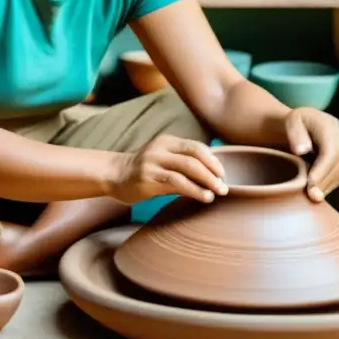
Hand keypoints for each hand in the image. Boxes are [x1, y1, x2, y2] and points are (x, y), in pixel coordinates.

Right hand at [106, 134, 227, 205]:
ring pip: (187, 168)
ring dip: (207, 181)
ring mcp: (153, 163)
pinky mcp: (148, 178)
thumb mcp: (162, 160)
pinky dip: (194, 190)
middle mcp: (160, 148)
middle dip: (213, 171)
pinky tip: (203, 197)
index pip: (196, 147)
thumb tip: (212, 176)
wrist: (114, 175)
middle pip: (194, 156)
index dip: (213, 160)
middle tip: (225, 186)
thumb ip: (182, 163)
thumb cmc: (143, 171)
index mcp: (167, 141)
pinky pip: (176, 182)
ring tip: (218, 193)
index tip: (223, 174)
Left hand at [283, 108, 338, 202]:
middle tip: (312, 197)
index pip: (330, 151)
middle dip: (326, 182)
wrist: (309, 122)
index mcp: (328, 127)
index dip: (322, 169)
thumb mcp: (291, 122)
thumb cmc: (297, 123)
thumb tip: (301, 151)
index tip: (310, 183)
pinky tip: (320, 191)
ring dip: (329, 186)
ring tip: (314, 197)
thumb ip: (296, 135)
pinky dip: (332, 185)